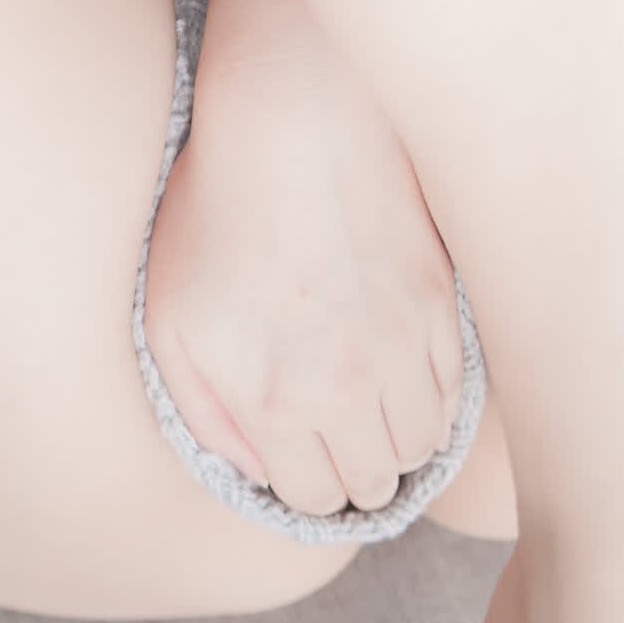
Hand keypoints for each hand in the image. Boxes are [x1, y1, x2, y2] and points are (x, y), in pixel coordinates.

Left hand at [143, 37, 466, 515]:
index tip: (297, 456)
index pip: (311, 501)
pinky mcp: (441, 307)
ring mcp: (402, 350)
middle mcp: (346, 393)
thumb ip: (203, 412)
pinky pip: (453, 394)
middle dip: (350, 471)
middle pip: (372, 485)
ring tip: (368, 407)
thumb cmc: (218, 211)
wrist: (295, 121)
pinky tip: (403, 374)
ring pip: (419, 447)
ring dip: (394, 440)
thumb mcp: (170, 318)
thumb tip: (251, 468)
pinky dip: (432, 400)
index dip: (302, 483)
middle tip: (333, 435)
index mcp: (274, 403)